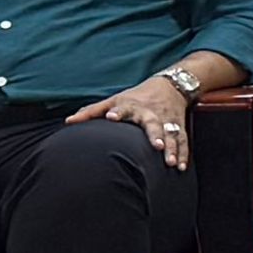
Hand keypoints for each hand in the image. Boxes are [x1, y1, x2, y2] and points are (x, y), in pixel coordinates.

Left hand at [73, 67, 196, 170]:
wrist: (171, 85)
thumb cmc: (135, 97)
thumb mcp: (114, 100)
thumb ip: (92, 111)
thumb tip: (68, 121)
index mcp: (132, 105)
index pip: (124, 107)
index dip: (118, 112)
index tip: (111, 117)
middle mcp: (151, 113)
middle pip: (154, 123)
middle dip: (156, 134)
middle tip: (157, 146)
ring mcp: (167, 121)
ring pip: (172, 134)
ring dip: (173, 148)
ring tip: (171, 163)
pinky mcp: (179, 127)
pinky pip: (183, 141)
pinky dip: (183, 153)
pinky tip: (180, 166)